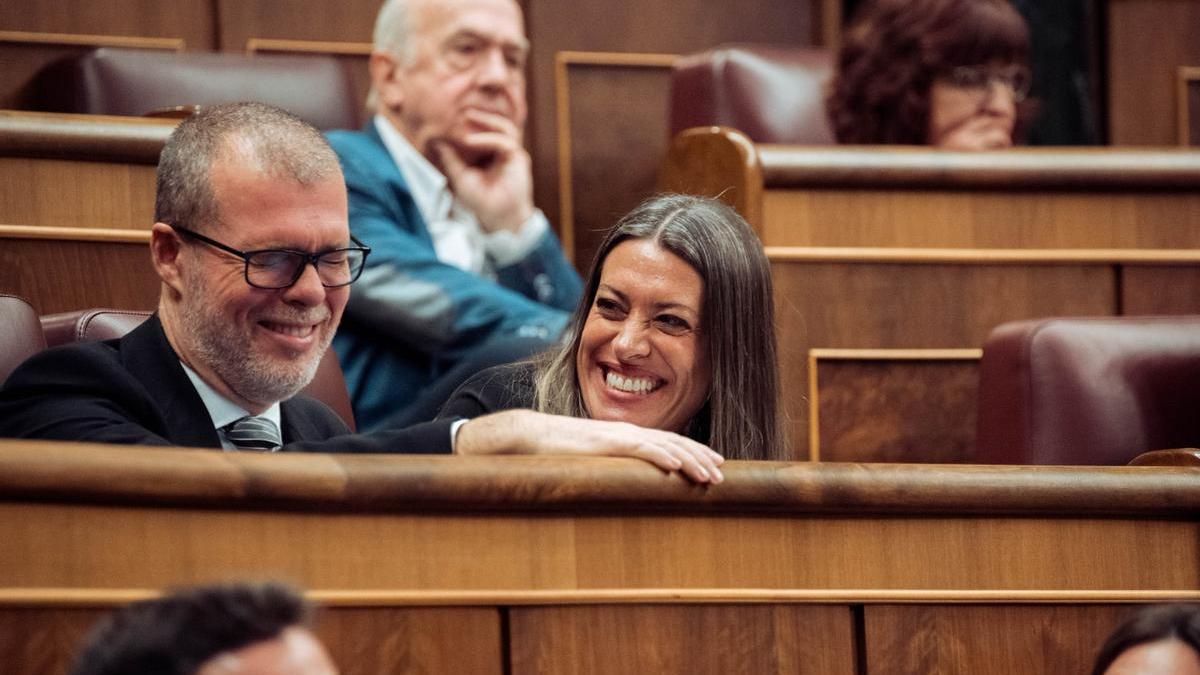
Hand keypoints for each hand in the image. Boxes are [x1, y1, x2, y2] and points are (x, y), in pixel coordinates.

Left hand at [434, 109, 534, 233]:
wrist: (498, 217)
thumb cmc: (481, 200)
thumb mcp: (460, 176)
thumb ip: (451, 158)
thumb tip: (436, 140)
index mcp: (491, 153)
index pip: (484, 129)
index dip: (472, 120)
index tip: (452, 112)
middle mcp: (504, 150)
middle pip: (497, 123)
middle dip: (480, 113)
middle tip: (461, 106)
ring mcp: (513, 153)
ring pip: (504, 127)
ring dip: (486, 119)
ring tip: (468, 115)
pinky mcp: (519, 159)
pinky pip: (505, 141)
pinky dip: (487, 138)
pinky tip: (470, 140)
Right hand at [455, 410, 725, 483]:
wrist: (529, 435)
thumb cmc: (556, 452)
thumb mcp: (591, 461)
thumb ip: (609, 468)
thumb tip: (622, 485)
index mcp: (624, 437)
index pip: (667, 442)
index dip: (692, 452)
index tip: (712, 465)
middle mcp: (627, 432)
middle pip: (674, 442)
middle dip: (700, 457)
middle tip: (722, 474)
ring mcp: (618, 435)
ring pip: (665, 445)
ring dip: (691, 459)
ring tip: (710, 475)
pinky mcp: (606, 442)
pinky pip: (641, 447)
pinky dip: (663, 454)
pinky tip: (678, 464)